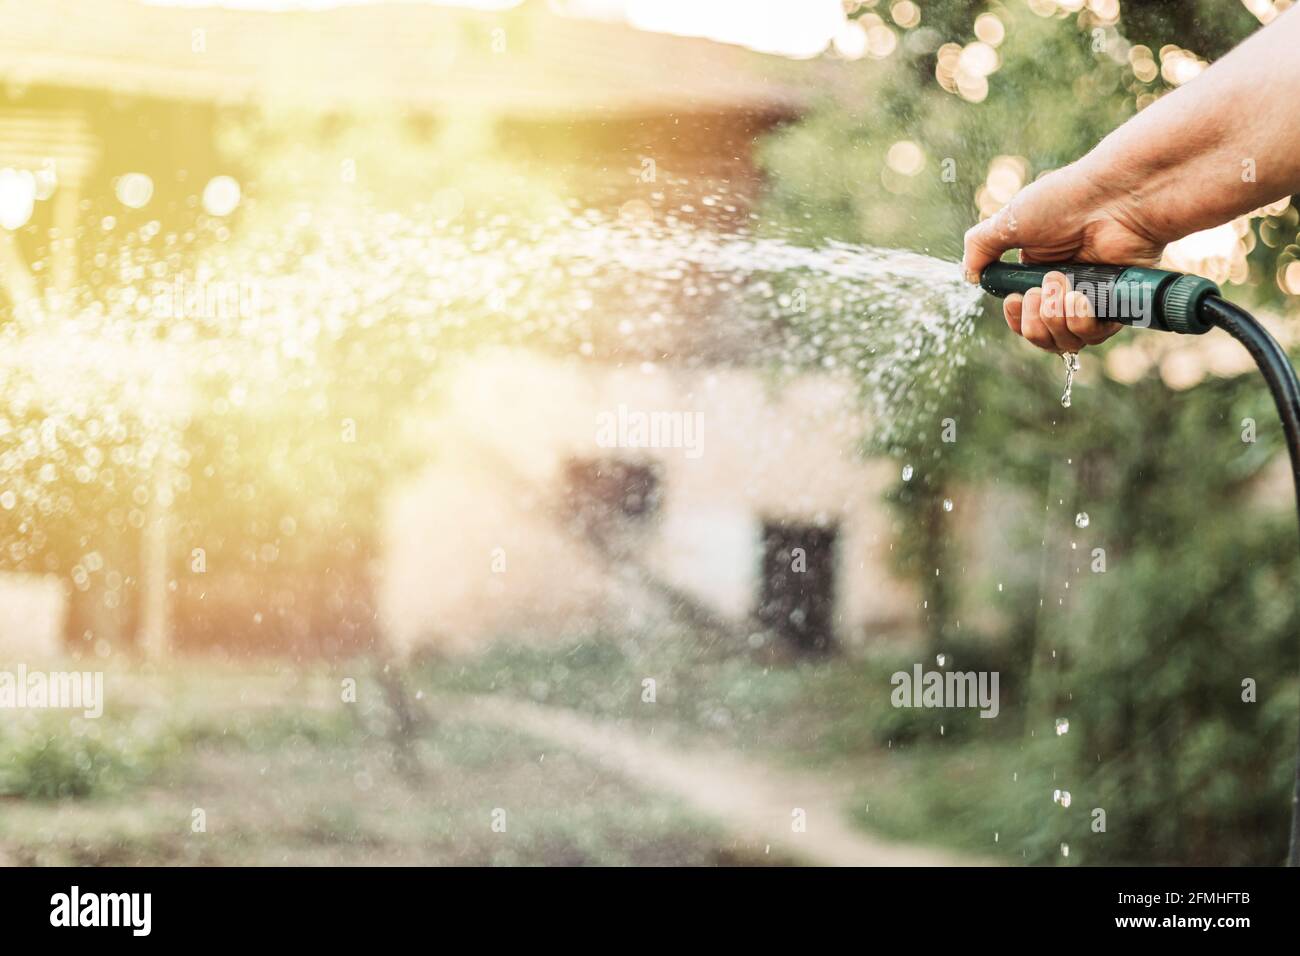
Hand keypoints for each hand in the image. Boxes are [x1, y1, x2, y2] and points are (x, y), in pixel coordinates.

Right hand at [962, 163, 1166, 352]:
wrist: (1113, 197)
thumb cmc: (1063, 202)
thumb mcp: (1008, 221)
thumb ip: (980, 247)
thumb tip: (969, 276)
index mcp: (1038, 274)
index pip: (1022, 318)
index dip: (1016, 319)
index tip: (1015, 299)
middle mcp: (1066, 290)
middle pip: (1042, 337)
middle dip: (1034, 322)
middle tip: (1039, 292)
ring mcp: (1093, 298)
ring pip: (1067, 341)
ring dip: (1056, 321)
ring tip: (1062, 289)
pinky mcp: (1119, 303)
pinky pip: (1096, 335)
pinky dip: (1082, 323)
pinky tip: (1079, 299)